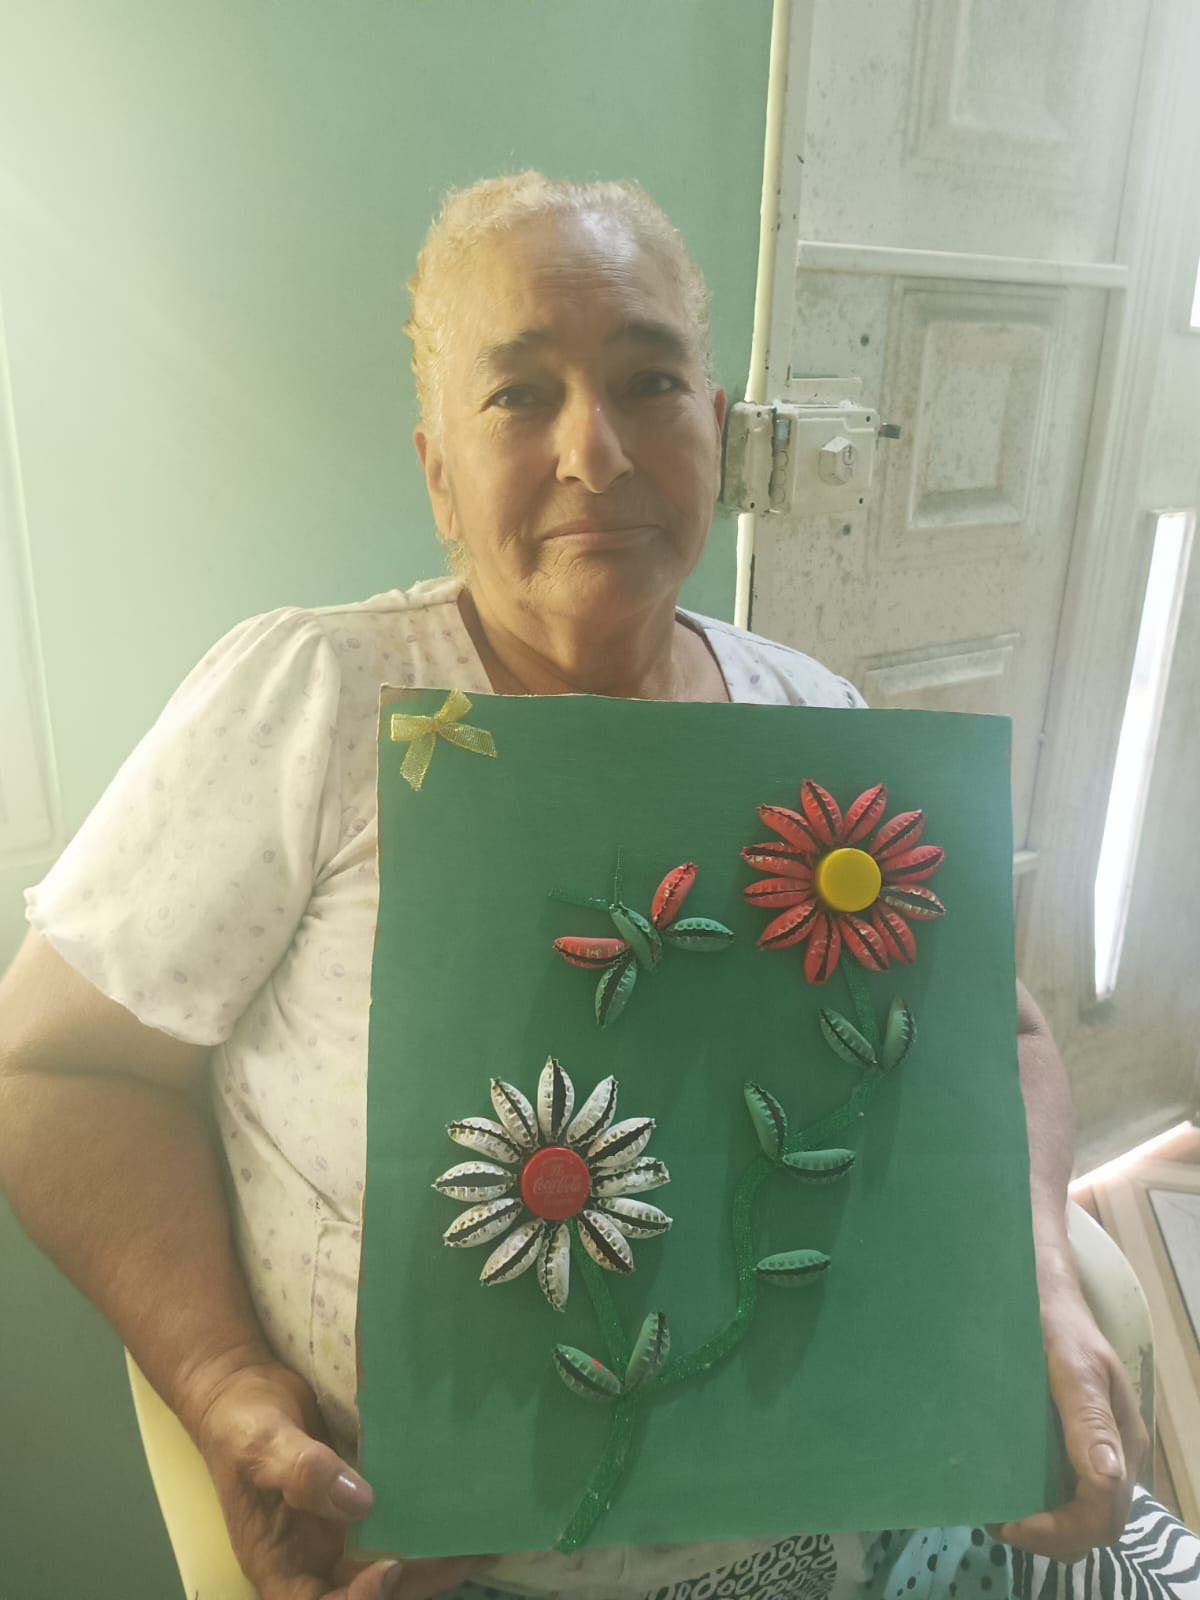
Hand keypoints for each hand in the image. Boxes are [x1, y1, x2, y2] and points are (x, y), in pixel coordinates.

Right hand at [190, 1358, 487, 1598]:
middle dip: (419, 1580)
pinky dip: (427, 1523)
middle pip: (370, 1592)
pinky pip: (396, 1525)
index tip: (391, 1568)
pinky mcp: (361, 1507)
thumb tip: (360, 1501)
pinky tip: (464, 1507)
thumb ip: (301, 1472)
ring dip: (434, 1559)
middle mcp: (316, 1561)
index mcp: (280, 1566)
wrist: (246, 1392)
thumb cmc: (241, 1426)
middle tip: (468, 1553)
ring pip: (392, 1564)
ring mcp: (341, 1536)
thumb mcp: (260, 1446)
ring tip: (483, 1539)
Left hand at [987, 1283, 1148, 1561]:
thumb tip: (1107, 1479)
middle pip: (1096, 1523)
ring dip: (1044, 1527)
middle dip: (1051, 1538)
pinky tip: (1002, 1492)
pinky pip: (1063, 1487)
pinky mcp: (1067, 1441)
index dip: (1061, 1531)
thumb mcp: (1072, 1364)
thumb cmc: (1055, 1322)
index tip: (1013, 1525)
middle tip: (999, 1525)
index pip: (1104, 1513)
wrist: (1042, 1292)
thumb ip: (1089, 1417)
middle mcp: (1112, 1454)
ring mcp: (1091, 1449)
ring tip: (997, 1515)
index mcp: (1122, 1441)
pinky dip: (1038, 1505)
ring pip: (1080, 1510)